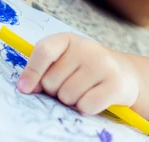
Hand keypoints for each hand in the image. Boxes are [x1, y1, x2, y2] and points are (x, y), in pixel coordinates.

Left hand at [17, 33, 139, 114]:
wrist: (123, 73)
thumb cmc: (85, 69)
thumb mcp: (64, 60)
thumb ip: (43, 69)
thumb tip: (25, 87)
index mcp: (69, 39)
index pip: (44, 51)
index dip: (31, 72)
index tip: (25, 89)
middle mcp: (87, 47)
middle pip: (51, 82)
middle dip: (56, 91)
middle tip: (71, 85)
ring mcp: (103, 64)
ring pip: (67, 97)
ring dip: (71, 101)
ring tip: (84, 90)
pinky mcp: (114, 84)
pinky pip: (85, 106)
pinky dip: (86, 108)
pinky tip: (95, 98)